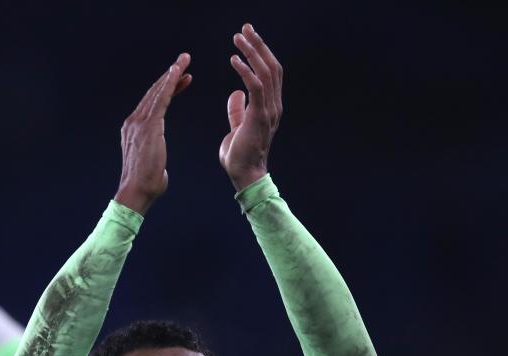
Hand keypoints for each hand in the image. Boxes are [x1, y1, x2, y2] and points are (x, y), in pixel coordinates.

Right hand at [114, 53, 192, 215]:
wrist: (136, 193)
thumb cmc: (146, 186)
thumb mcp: (151, 166)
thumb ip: (154, 159)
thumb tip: (158, 166)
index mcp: (133, 130)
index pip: (152, 104)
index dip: (167, 90)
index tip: (180, 80)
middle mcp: (133, 122)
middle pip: (154, 93)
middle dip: (170, 76)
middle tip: (184, 61)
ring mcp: (139, 122)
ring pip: (158, 92)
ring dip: (172, 74)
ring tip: (184, 60)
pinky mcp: (148, 126)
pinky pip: (161, 100)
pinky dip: (169, 85)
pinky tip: (177, 73)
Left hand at [220, 24, 282, 191]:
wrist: (244, 176)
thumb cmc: (239, 156)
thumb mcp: (237, 127)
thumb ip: (237, 110)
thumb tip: (235, 93)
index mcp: (270, 107)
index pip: (270, 72)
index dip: (260, 52)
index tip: (247, 36)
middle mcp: (274, 106)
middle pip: (271, 66)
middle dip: (258, 44)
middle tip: (245, 28)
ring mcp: (269, 111)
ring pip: (266, 72)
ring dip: (252, 52)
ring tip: (238, 37)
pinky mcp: (259, 117)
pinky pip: (256, 86)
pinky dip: (246, 70)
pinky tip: (234, 59)